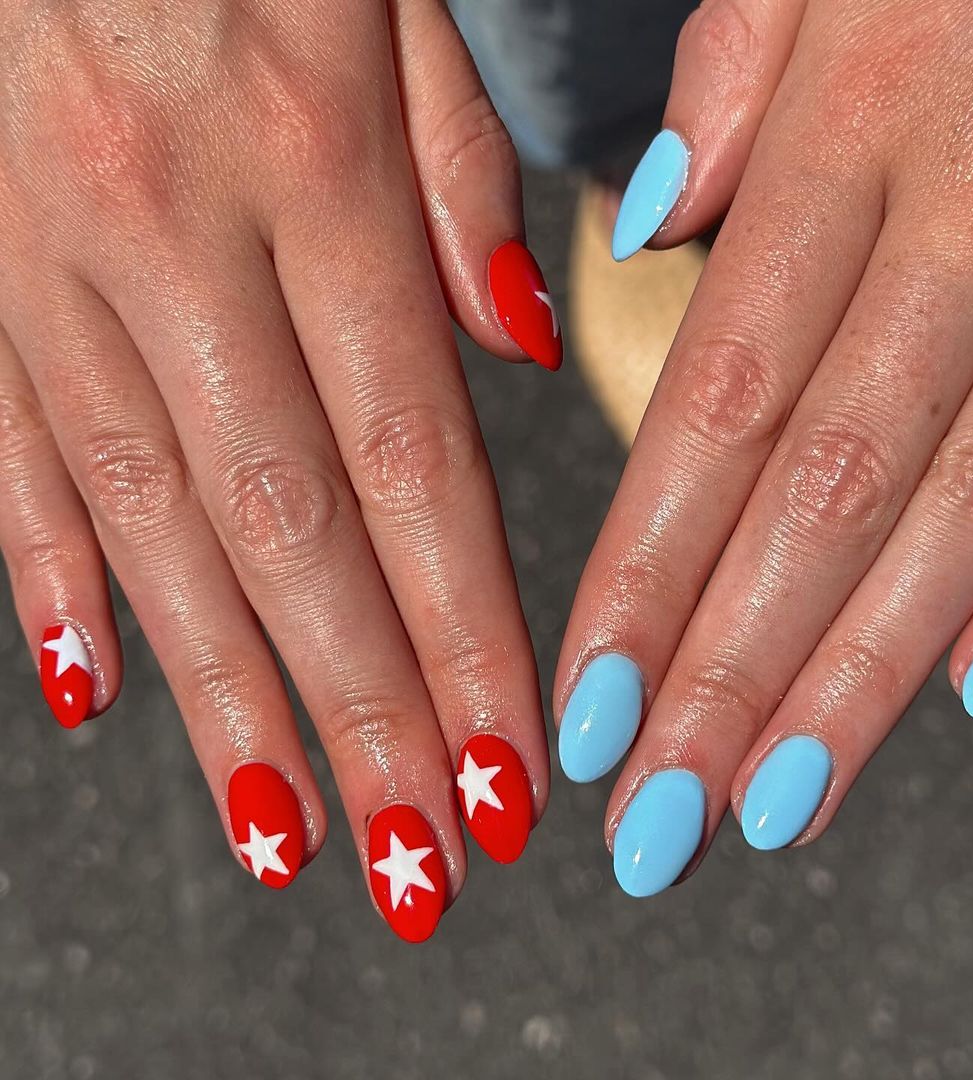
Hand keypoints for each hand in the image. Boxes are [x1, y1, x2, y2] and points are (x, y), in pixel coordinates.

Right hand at [0, 0, 556, 940]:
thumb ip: (453, 180)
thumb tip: (506, 351)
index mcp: (303, 155)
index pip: (414, 463)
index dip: (466, 634)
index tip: (511, 769)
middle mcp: (170, 229)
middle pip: (290, 531)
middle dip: (365, 715)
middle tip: (423, 860)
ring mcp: (44, 254)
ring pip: (149, 523)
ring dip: (227, 701)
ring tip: (288, 839)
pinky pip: (8, 445)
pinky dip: (52, 576)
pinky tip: (103, 693)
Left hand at [558, 0, 972, 894]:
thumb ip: (739, 73)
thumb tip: (653, 225)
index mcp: (867, 113)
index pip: (720, 400)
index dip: (645, 571)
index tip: (587, 710)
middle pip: (826, 491)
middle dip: (731, 673)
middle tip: (655, 817)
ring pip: (964, 507)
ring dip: (861, 676)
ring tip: (770, 801)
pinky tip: (970, 686)